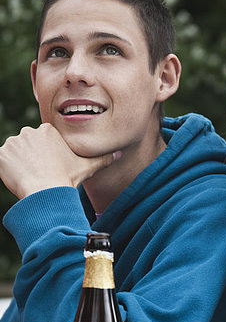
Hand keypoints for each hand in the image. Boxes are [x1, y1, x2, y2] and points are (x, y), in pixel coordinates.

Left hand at [0, 123, 119, 198]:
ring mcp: (12, 143)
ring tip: (30, 178)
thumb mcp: (89, 167)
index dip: (45, 157)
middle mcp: (28, 132)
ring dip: (18, 164)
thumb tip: (119, 154)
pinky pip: (2, 161)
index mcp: (47, 130)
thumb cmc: (67, 178)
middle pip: (26, 146)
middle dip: (30, 158)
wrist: (46, 191)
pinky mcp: (1, 155)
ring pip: (14, 154)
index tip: (49, 168)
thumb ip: (103, 158)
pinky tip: (18, 179)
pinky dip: (7, 170)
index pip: (41, 142)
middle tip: (40, 174)